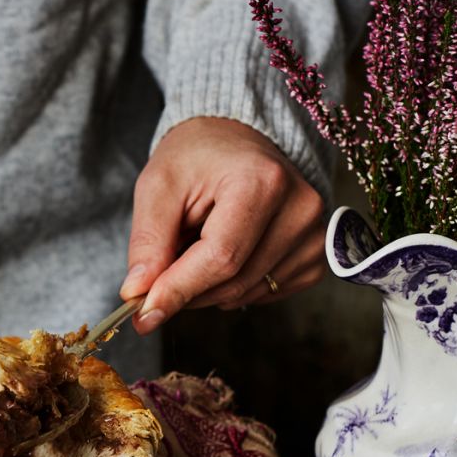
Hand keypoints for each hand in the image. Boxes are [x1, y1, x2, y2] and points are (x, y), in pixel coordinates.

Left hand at [119, 116, 326, 331]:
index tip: (143, 315)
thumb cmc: (195, 159)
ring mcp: (316, 233)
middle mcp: (301, 209)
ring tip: (196, 246)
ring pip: (246, 293)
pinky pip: (266, 293)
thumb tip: (138, 294)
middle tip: (159, 272)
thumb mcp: (158, 187)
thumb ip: (148, 242)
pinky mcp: (318, 253)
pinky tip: (226, 253)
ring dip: (207, 288)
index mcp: (262, 182)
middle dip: (186, 290)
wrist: (236, 141)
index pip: (220, 258)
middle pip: (232, 281)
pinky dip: (234, 286)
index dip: (178, 291)